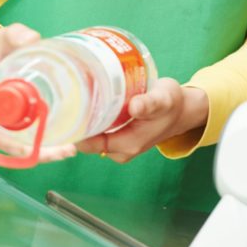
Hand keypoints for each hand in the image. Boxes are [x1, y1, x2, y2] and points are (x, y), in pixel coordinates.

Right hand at [0, 19, 77, 163]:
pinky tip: (65, 140)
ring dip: (44, 152)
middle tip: (67, 151)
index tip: (33, 148)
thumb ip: (17, 35)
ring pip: (21, 144)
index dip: (11, 143)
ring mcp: (4, 118)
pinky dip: (43, 142)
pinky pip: (27, 135)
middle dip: (37, 153)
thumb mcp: (5, 35)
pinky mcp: (16, 116)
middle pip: (10, 144)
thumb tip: (33, 39)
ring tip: (70, 150)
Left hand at [77, 79, 208, 162]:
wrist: (180, 110)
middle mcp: (121, 150)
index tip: (65, 109)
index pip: (89, 143)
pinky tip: (87, 102)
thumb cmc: (171, 103)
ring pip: (91, 136)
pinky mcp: (118, 137)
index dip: (75, 129)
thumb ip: (149, 103)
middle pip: (86, 141)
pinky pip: (97, 131)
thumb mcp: (163, 98)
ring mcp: (119, 145)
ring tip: (75, 96)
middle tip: (67, 97)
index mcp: (128, 144)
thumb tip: (135, 107)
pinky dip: (91, 119)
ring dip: (83, 120)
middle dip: (76, 123)